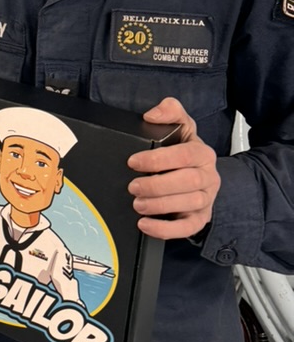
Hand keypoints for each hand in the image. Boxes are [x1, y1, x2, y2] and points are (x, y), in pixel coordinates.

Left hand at [127, 97, 219, 239]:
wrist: (201, 174)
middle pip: (188, 181)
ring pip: (189, 204)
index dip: (158, 159)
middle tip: (133, 186)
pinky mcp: (200, 218)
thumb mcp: (181, 126)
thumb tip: (152, 114)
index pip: (185, 155)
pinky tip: (145, 224)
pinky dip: (166, 230)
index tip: (134, 162)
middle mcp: (208, 176)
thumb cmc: (184, 151)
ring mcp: (206, 199)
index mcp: (202, 153)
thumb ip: (170, 111)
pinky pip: (188, 228)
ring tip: (137, 203)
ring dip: (160, 205)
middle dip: (157, 185)